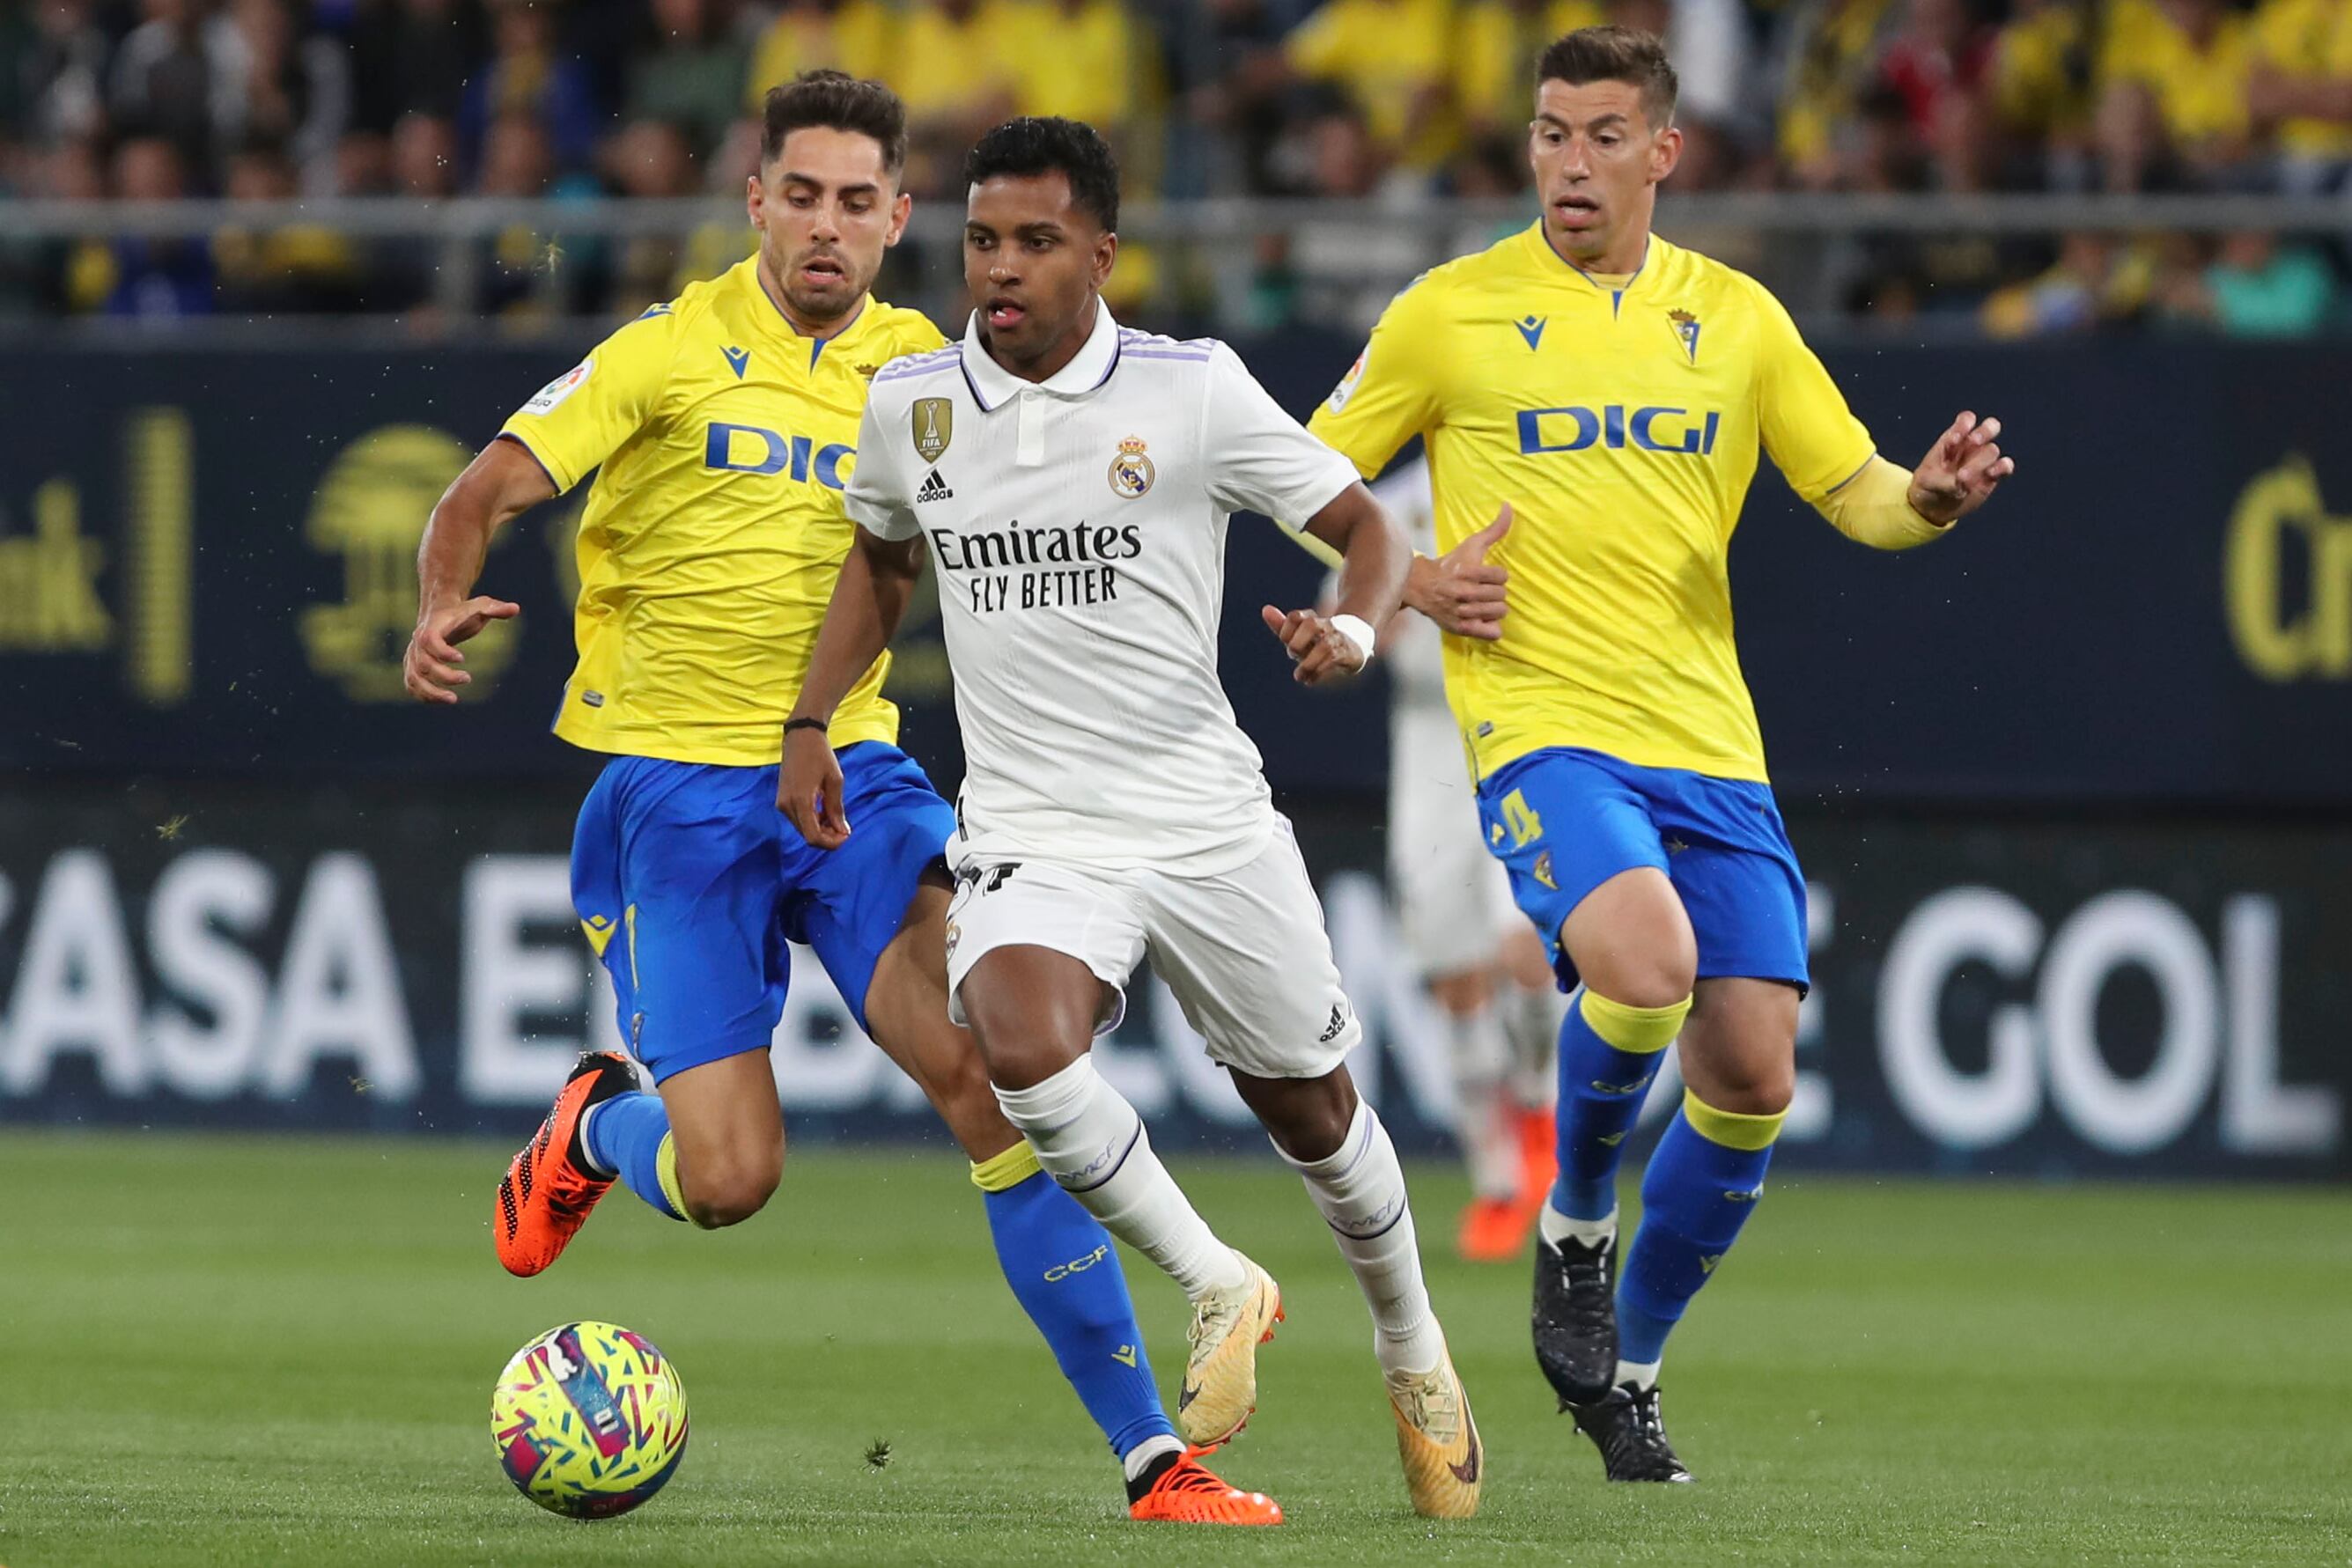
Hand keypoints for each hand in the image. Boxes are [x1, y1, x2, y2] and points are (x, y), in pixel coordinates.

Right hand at [403, 594, 519, 703]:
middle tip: (467, 678)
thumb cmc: (462, 611)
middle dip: (444, 675)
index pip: (429, 640)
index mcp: (431, 627)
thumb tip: (516, 608)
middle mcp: (417, 643)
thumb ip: (495, 609)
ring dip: (431, 692)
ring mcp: (413, 656)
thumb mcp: (480, 606)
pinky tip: (442, 700)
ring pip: (414, 678)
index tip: (462, 658)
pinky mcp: (413, 666)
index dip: (442, 651)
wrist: (440, 611)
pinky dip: (423, 695)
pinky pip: (412, 685)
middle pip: (423, 664)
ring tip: (453, 699)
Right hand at [777, 725, 848, 848]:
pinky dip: (812, 821)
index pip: (813, 836)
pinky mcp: (781, 800)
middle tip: (844, 827)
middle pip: (807, 835)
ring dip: (820, 829)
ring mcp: (781, 803)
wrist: (800, 736)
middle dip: (827, 837)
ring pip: (802, 829)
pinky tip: (824, 812)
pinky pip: (798, 819)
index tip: (845, 835)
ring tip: (836, 818)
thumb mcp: (835, 781)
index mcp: (800, 800)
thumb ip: (836, 808)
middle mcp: (786, 805)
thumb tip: (843, 831)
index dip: (831, 843)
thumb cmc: (820, 755)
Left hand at [1261, 604, 1366, 685]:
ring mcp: (1338, 639)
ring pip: (1324, 646)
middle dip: (1297, 643)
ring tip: (1299, 676)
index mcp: (1312, 619)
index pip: (1295, 617)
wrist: (1354, 646)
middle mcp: (1326, 626)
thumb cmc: (1320, 641)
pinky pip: (1333, 660)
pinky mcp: (1347, 653)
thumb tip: (1265, 609)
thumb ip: (1281, 625)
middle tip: (1293, 655)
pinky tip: (1309, 680)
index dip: (1285, 631)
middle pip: (1311, 625)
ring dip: (1308, 664)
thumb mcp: (1299, 635)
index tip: (1286, 642)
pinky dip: (1318, 672)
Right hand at [1404, 503, 1510, 639]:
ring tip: (1484, 603)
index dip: (1497, 576)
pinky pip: (1492, 633)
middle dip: (1495, 592)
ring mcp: (1463, 613)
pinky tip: (1483, 618)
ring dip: (1494, 608)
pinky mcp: (1461, 628)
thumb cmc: (1450, 565)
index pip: (1502, 577)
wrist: (1421, 587)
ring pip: (1499, 612)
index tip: (1488, 576)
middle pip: (1501, 596)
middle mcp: (1465, 594)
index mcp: (1468, 573)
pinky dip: (1492, 627)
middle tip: (1484, 590)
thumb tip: (1510, 506)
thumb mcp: (1471, 545)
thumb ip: (1495, 529)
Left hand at [1908, 412, 2013, 525]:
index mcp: (1953, 440)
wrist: (1933, 509)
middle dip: (1984, 431)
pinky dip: (2003, 467)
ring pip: (1992, 450)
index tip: (1953, 441)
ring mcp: (1983, 461)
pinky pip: (2004, 466)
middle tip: (1974, 441)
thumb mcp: (1926, 483)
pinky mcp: (1991, 477)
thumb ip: (1944, 480)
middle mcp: (1971, 447)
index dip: (1963, 425)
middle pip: (1989, 427)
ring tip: (1962, 478)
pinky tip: (1991, 474)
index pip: (1965, 421)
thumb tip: (1961, 483)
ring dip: (1980, 461)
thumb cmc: (1926, 488)